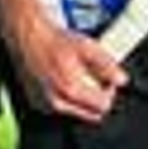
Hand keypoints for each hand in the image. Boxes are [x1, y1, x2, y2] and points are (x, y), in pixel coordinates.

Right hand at [8, 8, 126, 122]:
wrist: (26, 35)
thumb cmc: (53, 39)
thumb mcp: (86, 46)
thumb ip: (107, 65)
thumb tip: (121, 79)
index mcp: (71, 89)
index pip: (103, 106)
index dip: (109, 91)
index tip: (105, 81)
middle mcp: (56, 101)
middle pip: (91, 113)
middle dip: (96, 98)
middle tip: (93, 80)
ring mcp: (44, 103)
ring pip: (75, 111)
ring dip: (80, 100)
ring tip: (75, 78)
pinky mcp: (35, 101)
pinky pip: (58, 107)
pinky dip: (63, 98)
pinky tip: (61, 80)